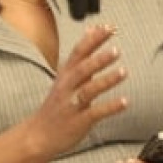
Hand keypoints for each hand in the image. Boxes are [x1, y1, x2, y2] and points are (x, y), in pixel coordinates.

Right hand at [27, 24, 127, 158]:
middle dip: (99, 59)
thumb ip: (81, 55)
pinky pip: (95, 112)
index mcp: (65, 75)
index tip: (108, 28)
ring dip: (106, 80)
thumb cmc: (57, 104)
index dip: (93, 40)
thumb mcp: (65, 77)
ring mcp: (72, 104)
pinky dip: (110, 107)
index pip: (79, 52)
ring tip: (124, 72)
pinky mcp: (78, 121)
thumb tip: (91, 30)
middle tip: (116, 50)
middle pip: (82, 70)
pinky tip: (124, 102)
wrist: (38, 135)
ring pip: (89, 90)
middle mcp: (67, 87)